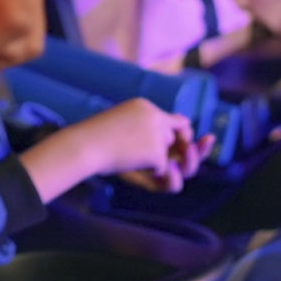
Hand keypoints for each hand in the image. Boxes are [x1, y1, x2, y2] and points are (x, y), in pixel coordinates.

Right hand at [72, 98, 209, 193]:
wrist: (83, 147)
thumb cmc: (97, 144)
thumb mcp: (126, 136)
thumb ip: (153, 141)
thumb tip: (181, 160)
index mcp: (143, 106)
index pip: (174, 120)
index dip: (184, 134)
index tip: (196, 142)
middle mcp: (155, 115)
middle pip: (182, 135)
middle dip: (185, 152)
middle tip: (182, 161)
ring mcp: (158, 133)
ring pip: (173, 154)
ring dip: (163, 164)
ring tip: (144, 165)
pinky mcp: (157, 152)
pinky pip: (164, 170)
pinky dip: (151, 174)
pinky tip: (132, 165)